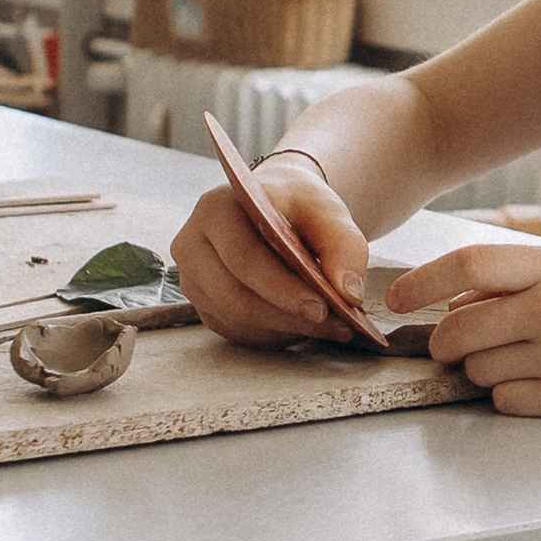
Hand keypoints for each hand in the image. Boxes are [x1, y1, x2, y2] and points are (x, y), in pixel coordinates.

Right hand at [172, 153, 370, 345]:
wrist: (274, 207)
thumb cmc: (297, 206)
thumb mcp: (327, 210)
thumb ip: (344, 245)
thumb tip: (349, 294)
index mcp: (215, 209)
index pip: (243, 258)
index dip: (282, 289)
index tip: (323, 308)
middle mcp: (191, 245)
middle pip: (235, 297)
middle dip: (289, 316)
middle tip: (336, 325)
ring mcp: (192, 279)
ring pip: (236, 320)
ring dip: (286, 329)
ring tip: (331, 326)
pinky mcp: (203, 305)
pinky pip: (237, 331)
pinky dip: (275, 333)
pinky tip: (304, 325)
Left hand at [385, 237, 540, 416]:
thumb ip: (517, 279)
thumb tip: (453, 302)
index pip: (467, 266)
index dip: (422, 283)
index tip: (396, 300)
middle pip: (460, 329)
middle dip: (445, 343)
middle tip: (456, 346)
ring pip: (479, 370)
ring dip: (484, 369)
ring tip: (524, 358)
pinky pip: (507, 401)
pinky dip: (510, 394)